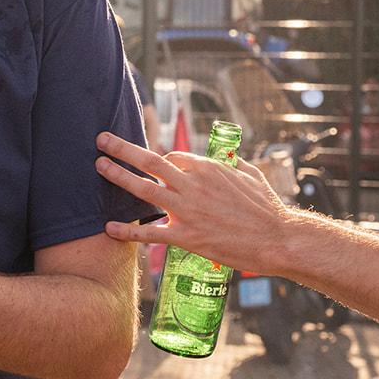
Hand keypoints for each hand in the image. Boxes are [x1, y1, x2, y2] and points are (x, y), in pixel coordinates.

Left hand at [93, 131, 292, 272]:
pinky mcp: (186, 237)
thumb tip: (232, 157)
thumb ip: (237, 164)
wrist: (279, 239)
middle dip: (123, 149)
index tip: (148, 162)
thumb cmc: (268, 208)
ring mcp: (188, 210)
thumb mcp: (253, 175)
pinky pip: (150, 232)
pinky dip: (127, 230)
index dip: (158, 159)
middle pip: (150, 162)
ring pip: (144, 189)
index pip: (172, 156)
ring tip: (99, 166)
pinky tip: (109, 228)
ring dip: (118, 176)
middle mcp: (193, 185)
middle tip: (102, 140)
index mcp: (208, 168)